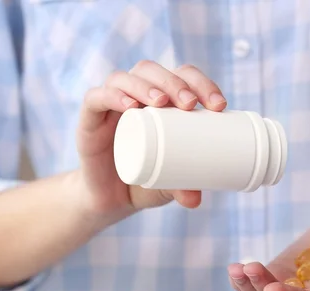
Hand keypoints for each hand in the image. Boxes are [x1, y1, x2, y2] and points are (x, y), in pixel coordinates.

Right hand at [75, 62, 227, 218]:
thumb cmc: (146, 181)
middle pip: (153, 71)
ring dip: (146, 85)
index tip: (219, 106)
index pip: (182, 77)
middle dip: (174, 82)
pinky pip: (96, 98)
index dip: (201, 83)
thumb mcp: (169, 184)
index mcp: (162, 102)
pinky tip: (130, 106)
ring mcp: (111, 105)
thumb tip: (196, 201)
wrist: (109, 198)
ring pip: (125, 78)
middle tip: (190, 104)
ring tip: (163, 102)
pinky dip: (112, 96)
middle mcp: (136, 96)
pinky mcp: (90, 120)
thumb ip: (182, 187)